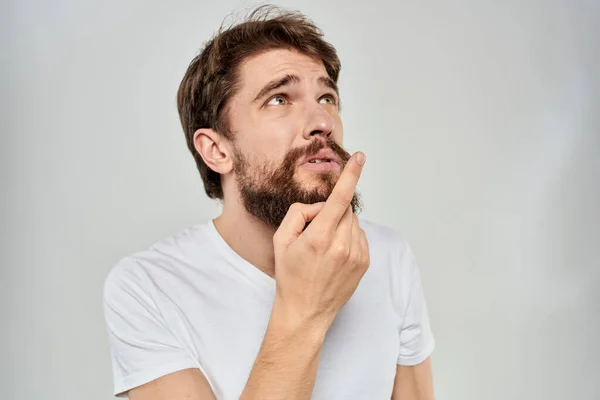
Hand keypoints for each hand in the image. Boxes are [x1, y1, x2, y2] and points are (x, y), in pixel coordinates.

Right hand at [272, 152, 369, 328]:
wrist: (305, 311)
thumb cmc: (290, 275)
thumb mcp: (281, 240)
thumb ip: (299, 213)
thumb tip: (320, 207)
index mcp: (320, 237)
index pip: (340, 198)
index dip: (351, 175)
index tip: (360, 157)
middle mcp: (342, 245)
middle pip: (345, 209)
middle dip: (331, 212)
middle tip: (314, 233)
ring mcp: (357, 255)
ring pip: (353, 222)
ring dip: (340, 225)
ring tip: (324, 249)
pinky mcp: (365, 262)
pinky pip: (359, 236)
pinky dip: (348, 238)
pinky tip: (334, 255)